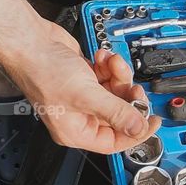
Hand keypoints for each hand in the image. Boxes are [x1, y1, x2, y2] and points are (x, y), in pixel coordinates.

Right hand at [2, 21, 158, 153]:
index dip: (136, 132)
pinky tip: (101, 57)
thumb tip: (138, 129)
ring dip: (119, 76)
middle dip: (128, 97)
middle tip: (133, 86)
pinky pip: (110, 77)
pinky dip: (110, 66)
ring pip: (117, 92)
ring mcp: (84, 96)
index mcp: (75, 131)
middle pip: (119, 114)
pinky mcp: (87, 79)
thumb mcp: (86, 95)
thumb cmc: (44, 71)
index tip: (153, 120)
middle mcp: (80, 116)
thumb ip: (116, 112)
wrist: (32, 41)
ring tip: (111, 63)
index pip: (114, 142)